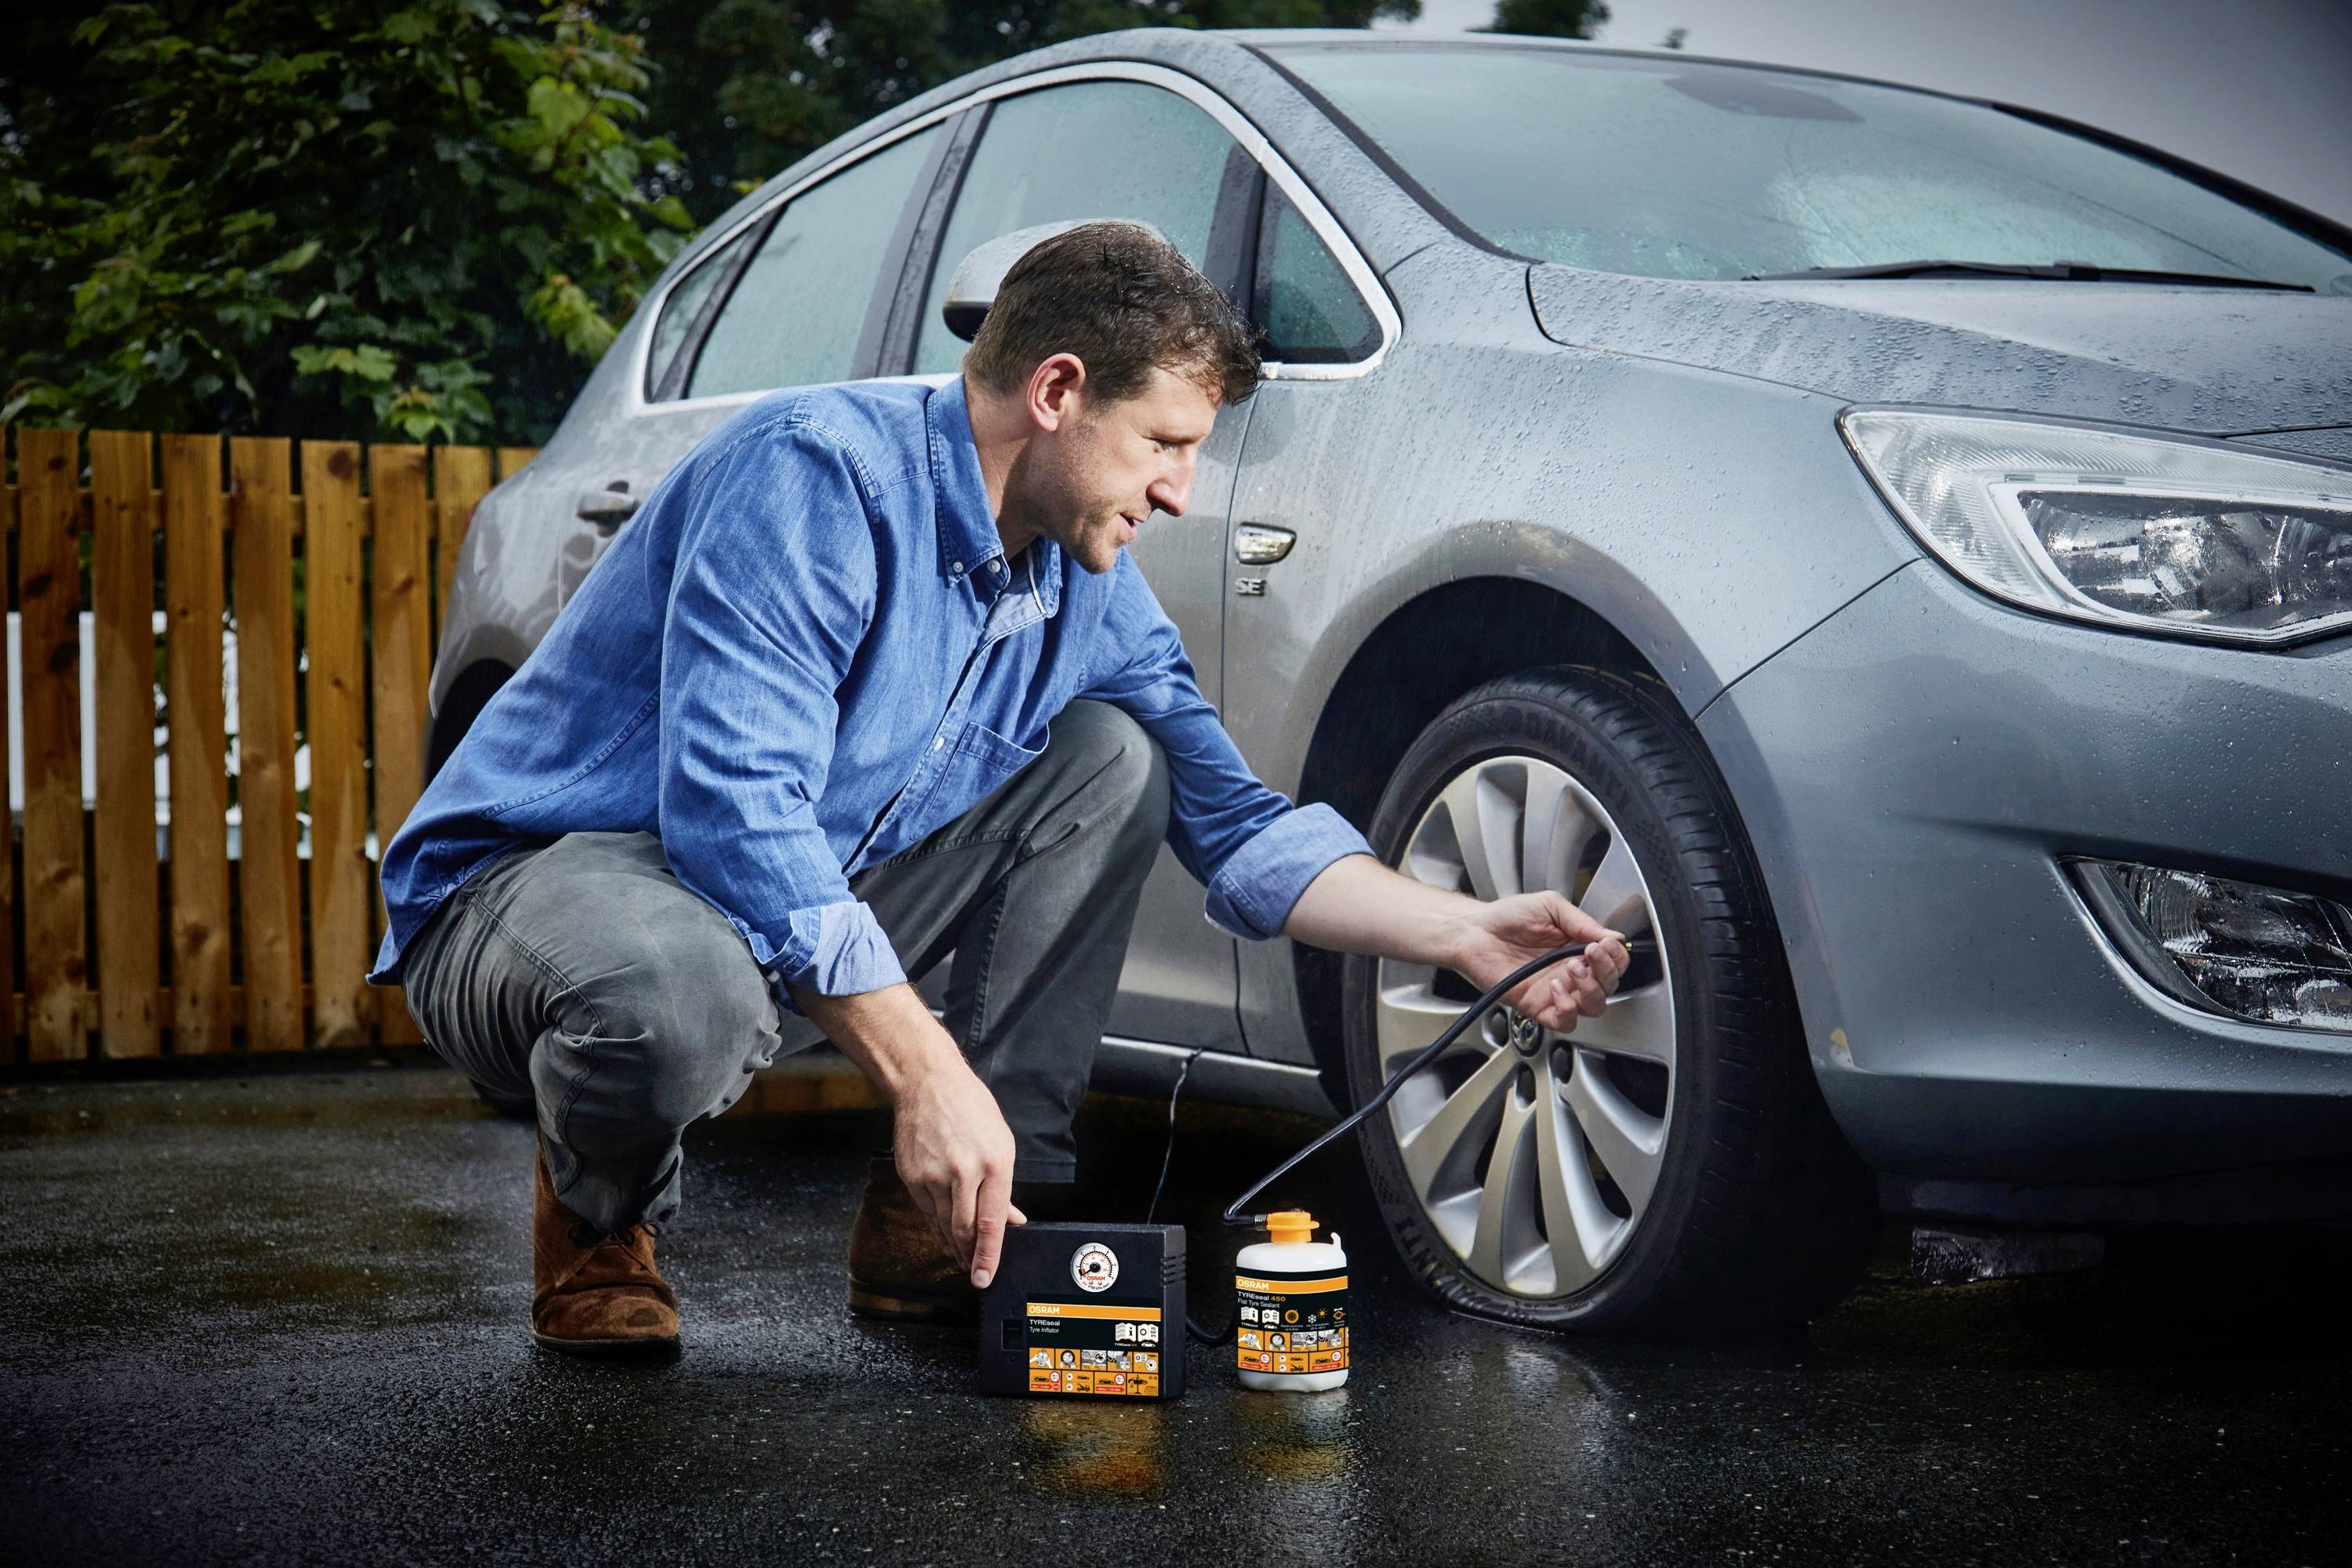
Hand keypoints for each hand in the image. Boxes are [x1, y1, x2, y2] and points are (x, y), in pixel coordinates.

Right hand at [891, 1061, 1026, 1287]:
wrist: (927, 1083)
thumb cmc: (971, 1109)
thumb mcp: (1001, 1143)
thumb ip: (1003, 1188)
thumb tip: (1013, 1221)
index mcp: (994, 1163)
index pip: (991, 1223)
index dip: (989, 1256)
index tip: (985, 1278)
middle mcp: (963, 1172)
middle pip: (964, 1230)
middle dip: (970, 1257)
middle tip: (975, 1272)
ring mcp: (933, 1175)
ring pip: (943, 1225)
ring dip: (953, 1246)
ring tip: (961, 1257)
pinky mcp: (911, 1176)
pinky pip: (926, 1213)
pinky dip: (936, 1228)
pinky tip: (943, 1235)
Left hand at [1449, 891, 1629, 1033]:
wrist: (1475, 932)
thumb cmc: (1507, 918)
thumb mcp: (1550, 906)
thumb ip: (1582, 921)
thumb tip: (1614, 936)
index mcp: (1578, 948)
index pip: (1613, 962)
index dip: (1616, 957)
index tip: (1605, 944)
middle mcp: (1571, 971)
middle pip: (1609, 986)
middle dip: (1606, 971)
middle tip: (1590, 953)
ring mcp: (1556, 991)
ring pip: (1593, 1007)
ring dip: (1590, 990)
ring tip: (1571, 968)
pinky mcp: (1538, 1006)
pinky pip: (1564, 1021)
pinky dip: (1567, 1008)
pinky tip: (1556, 987)